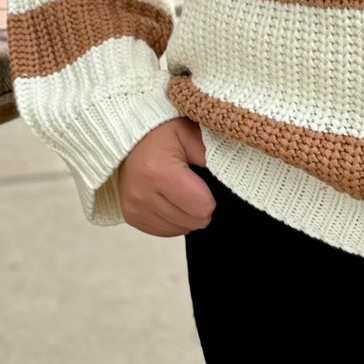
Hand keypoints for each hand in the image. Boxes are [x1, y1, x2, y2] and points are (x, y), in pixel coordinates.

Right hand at [118, 118, 215, 236]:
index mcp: (159, 171)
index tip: (204, 181)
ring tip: (180, 191)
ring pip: (180, 230)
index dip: (210, 197)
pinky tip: (170, 200)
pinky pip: (165, 231)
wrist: (131, 137)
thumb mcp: (192, 134)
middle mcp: (143, 193)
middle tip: (192, 185)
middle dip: (200, 207)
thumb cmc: (164, 132)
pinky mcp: (131, 216)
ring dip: (186, 214)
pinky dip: (173, 219)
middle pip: (193, 222)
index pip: (202, 208)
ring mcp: (134, 207)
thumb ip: (213, 157)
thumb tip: (232, 180)